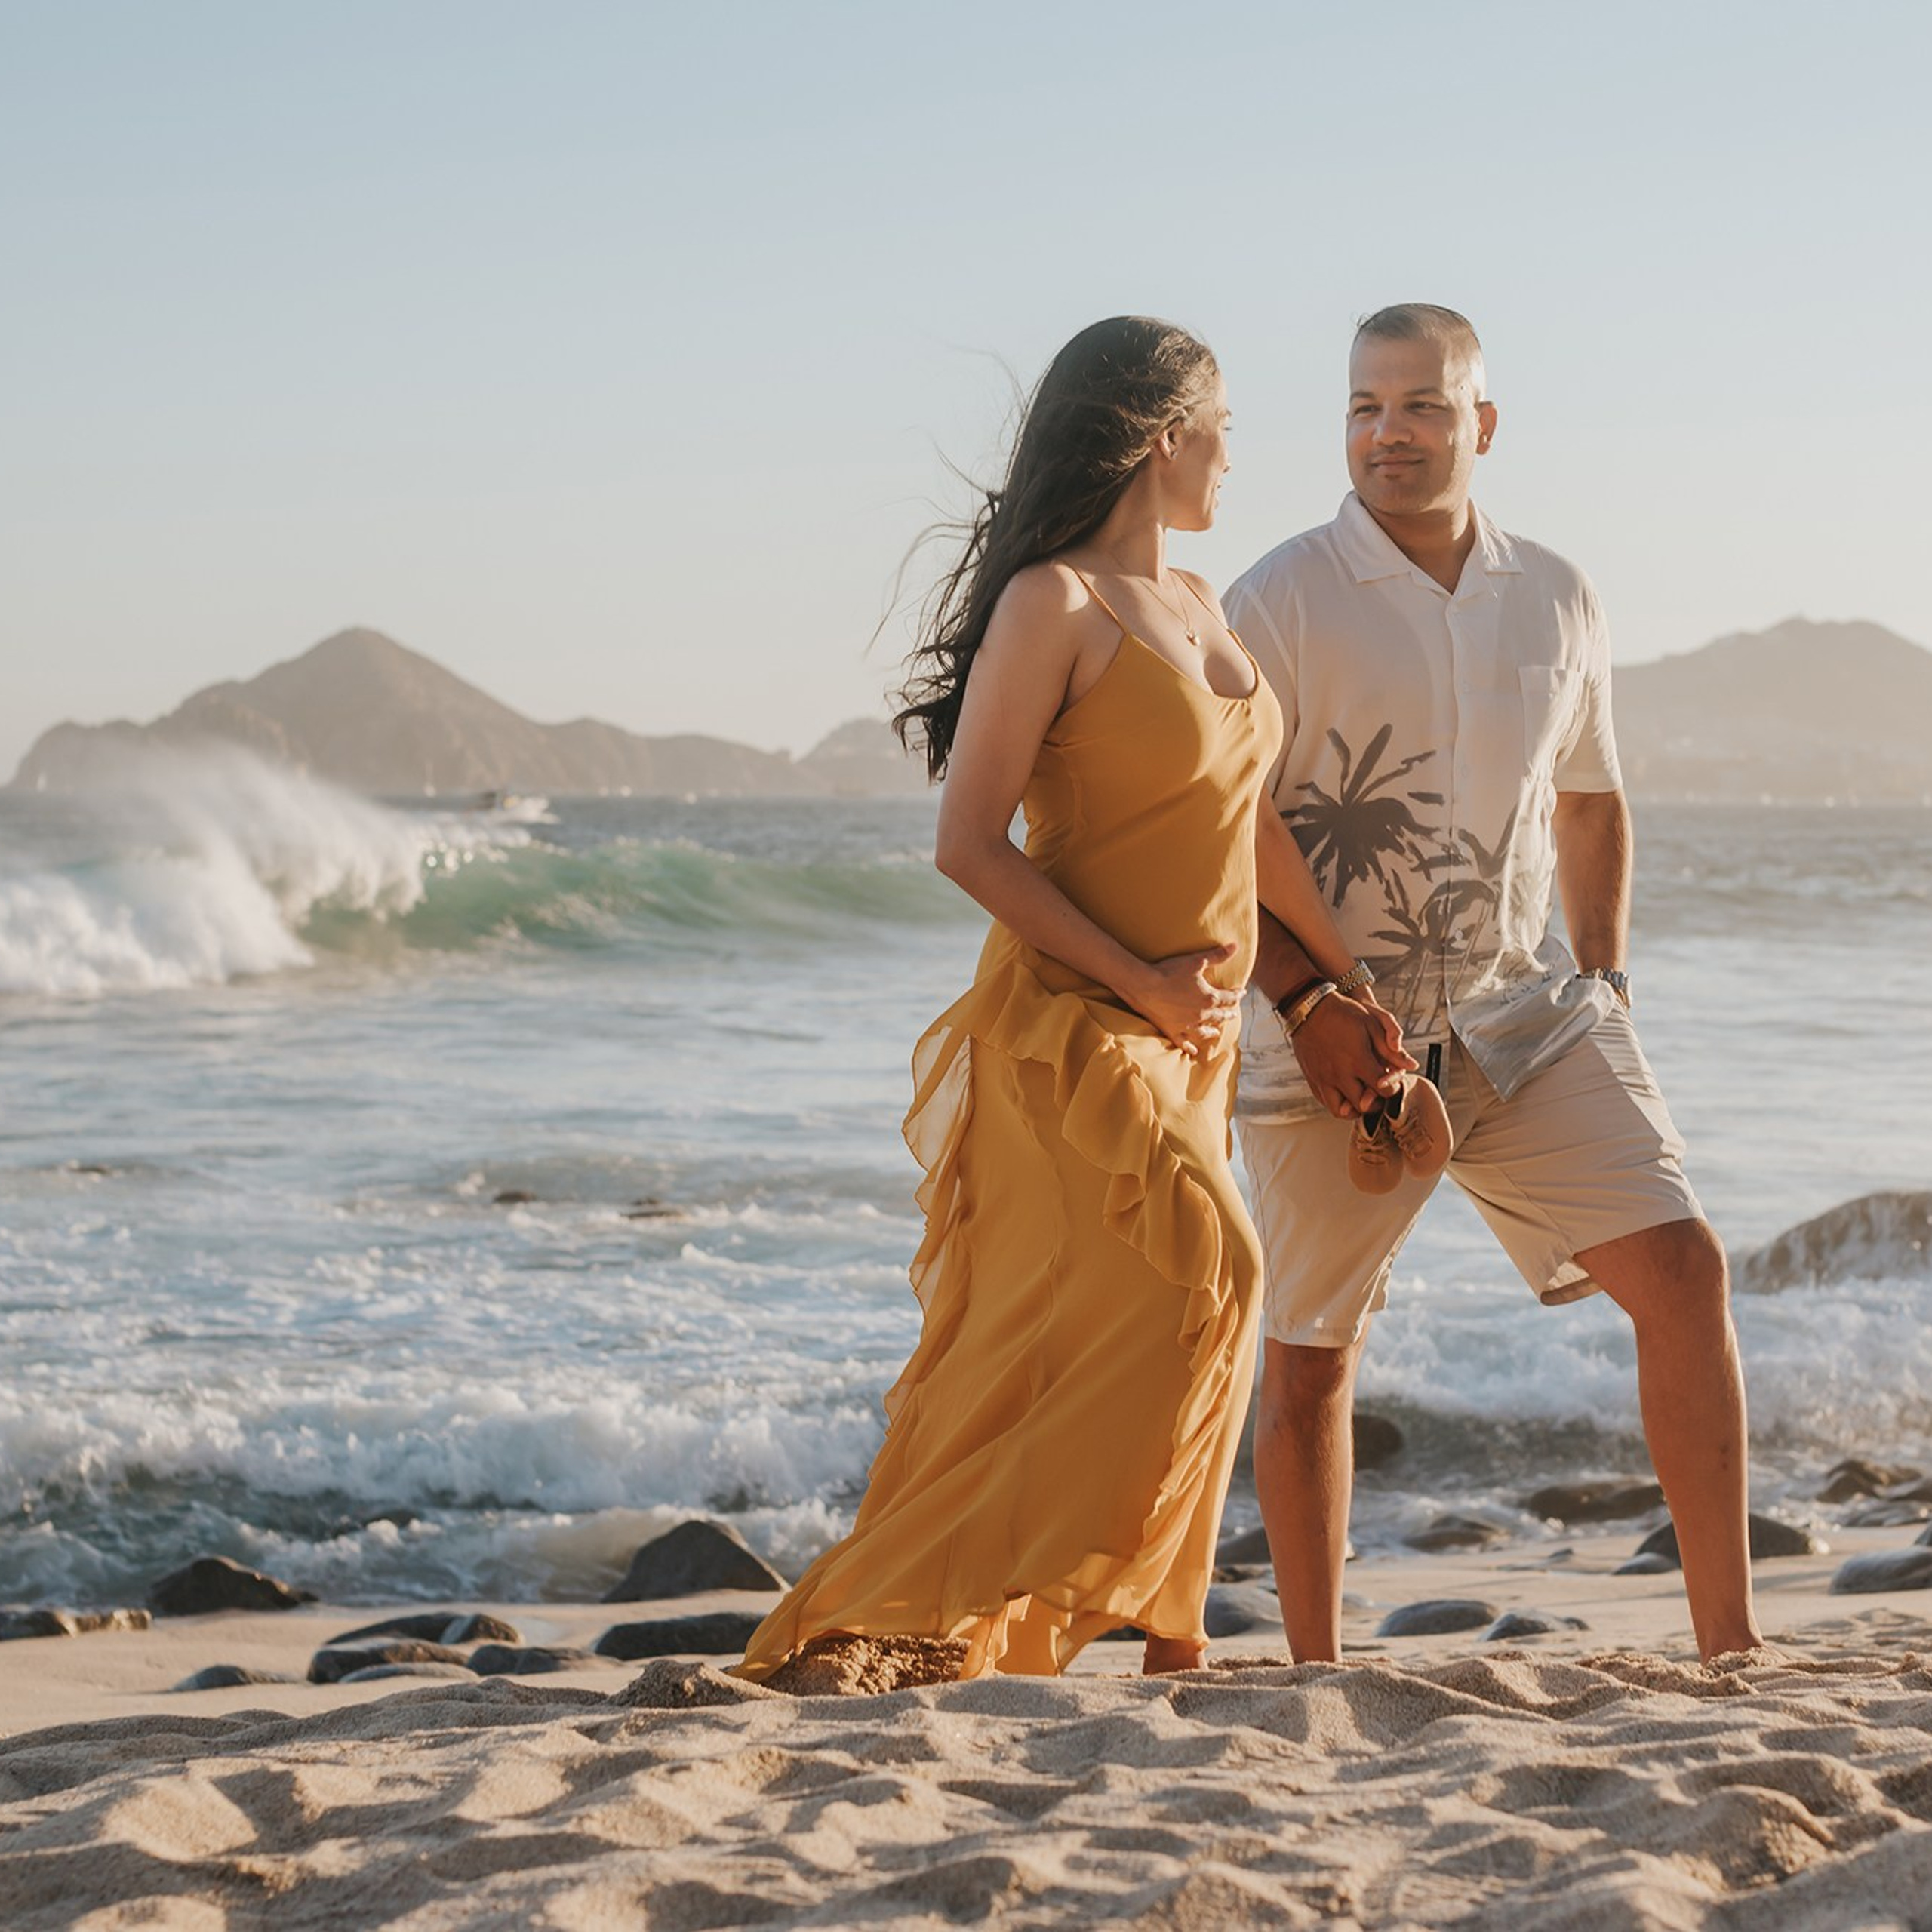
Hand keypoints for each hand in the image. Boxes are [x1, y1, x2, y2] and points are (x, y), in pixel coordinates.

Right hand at [1131, 941, 1241, 1060]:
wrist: (1144, 986)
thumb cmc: (1169, 971)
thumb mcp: (1196, 961)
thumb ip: (1217, 955)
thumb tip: (1236, 946)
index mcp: (1209, 998)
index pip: (1229, 998)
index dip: (1237, 994)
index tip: (1242, 992)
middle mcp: (1201, 1015)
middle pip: (1220, 1016)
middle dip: (1229, 1013)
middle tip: (1234, 1012)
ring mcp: (1187, 1026)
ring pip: (1205, 1032)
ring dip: (1213, 1031)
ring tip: (1217, 1031)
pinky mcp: (1172, 1031)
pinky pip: (1184, 1043)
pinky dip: (1191, 1048)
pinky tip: (1194, 1051)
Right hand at [1291, 991, 1417, 1118]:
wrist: (1309, 1008)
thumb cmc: (1343, 1014)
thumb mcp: (1372, 1024)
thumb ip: (1392, 1049)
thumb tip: (1412, 1065)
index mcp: (1357, 1061)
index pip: (1383, 1090)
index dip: (1392, 1087)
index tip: (1390, 1078)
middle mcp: (1339, 1075)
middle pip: (1364, 1105)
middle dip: (1376, 1101)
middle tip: (1378, 1091)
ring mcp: (1323, 1079)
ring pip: (1342, 1111)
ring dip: (1355, 1108)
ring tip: (1361, 1097)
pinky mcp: (1312, 1079)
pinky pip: (1326, 1103)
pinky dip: (1338, 1103)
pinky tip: (1344, 1092)